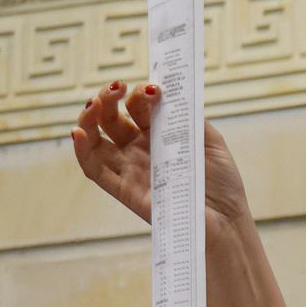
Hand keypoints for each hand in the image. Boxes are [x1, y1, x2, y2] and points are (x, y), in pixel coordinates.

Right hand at [71, 80, 254, 246]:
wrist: (227, 219)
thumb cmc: (222, 182)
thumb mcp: (209, 140)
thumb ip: (186, 115)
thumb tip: (167, 89)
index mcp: (159, 135)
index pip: (138, 106)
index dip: (140, 93)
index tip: (155, 89)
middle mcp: (140, 150)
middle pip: (111, 118)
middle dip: (109, 97)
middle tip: (118, 87)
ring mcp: (131, 169)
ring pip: (96, 140)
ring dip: (89, 117)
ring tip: (95, 103)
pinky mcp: (125, 191)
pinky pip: (95, 170)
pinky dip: (82, 151)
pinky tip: (78, 132)